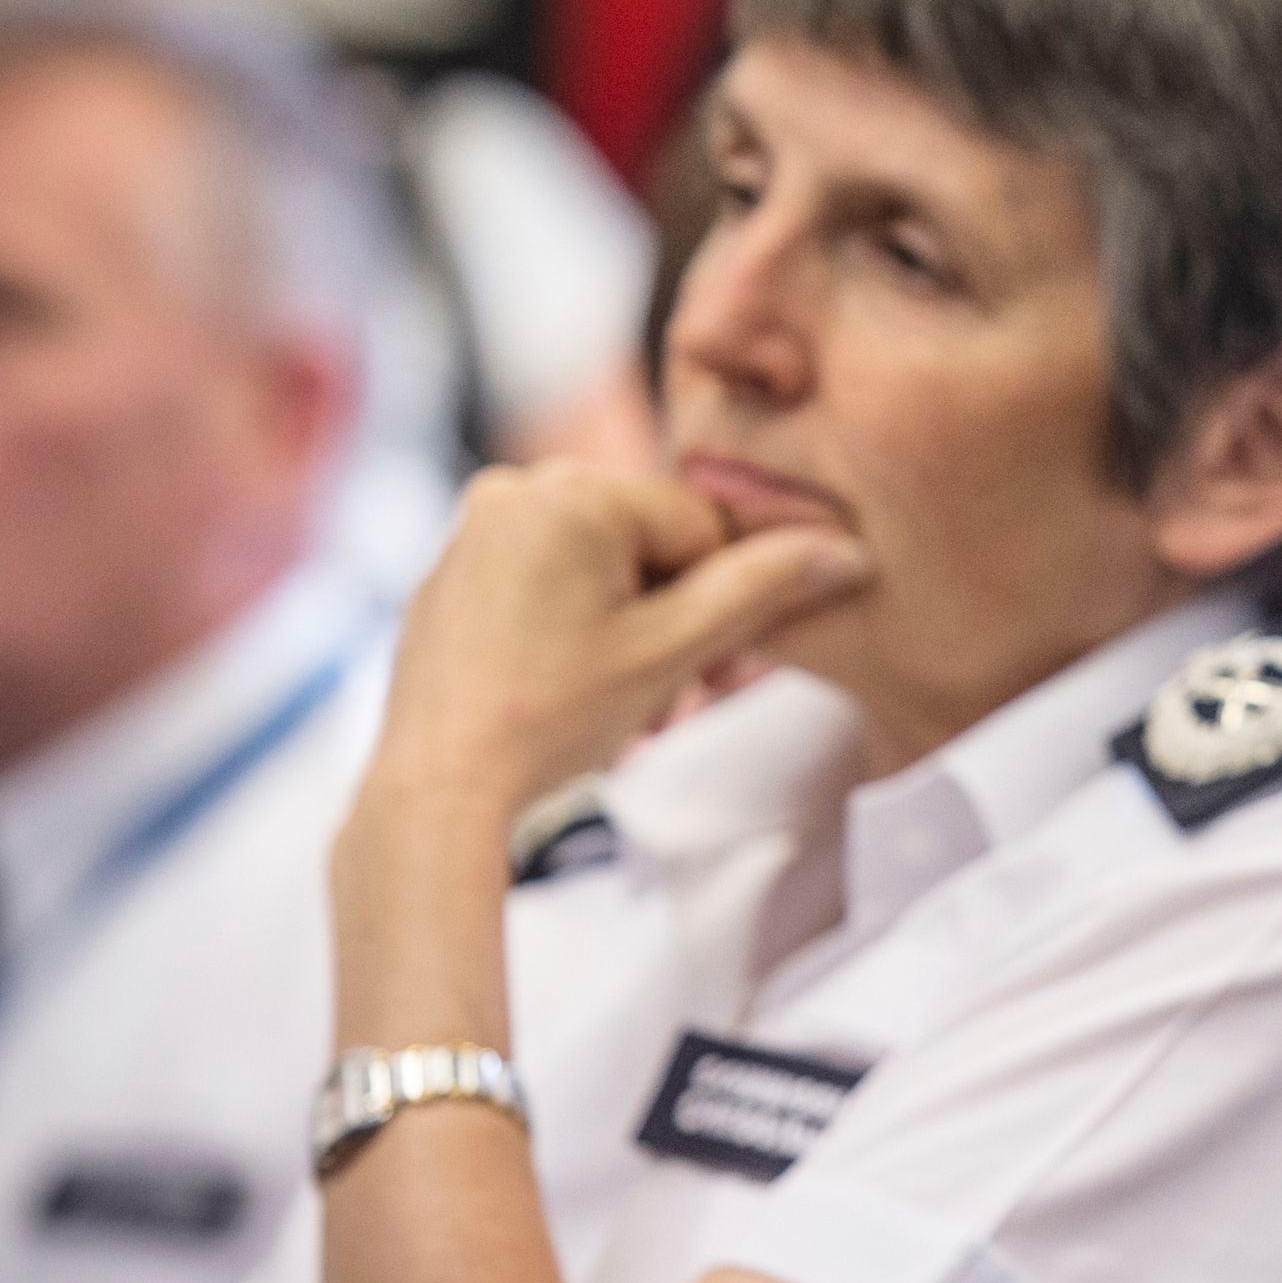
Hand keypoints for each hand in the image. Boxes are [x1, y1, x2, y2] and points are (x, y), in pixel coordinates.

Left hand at [370, 461, 871, 819]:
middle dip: (678, 614)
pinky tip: (576, 688)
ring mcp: (475, 530)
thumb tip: (845, 551)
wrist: (436, 792)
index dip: (722, 600)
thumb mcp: (671, 652)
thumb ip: (761, 590)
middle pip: (648, 540)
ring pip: (601, 562)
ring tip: (628, 701)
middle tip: (679, 693)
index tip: (719, 671)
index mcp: (570, 492)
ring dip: (635, 625)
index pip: (699, 524)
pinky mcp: (454, 574)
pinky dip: (579, 625)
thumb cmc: (549, 720)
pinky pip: (547, 578)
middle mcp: (514, 490)